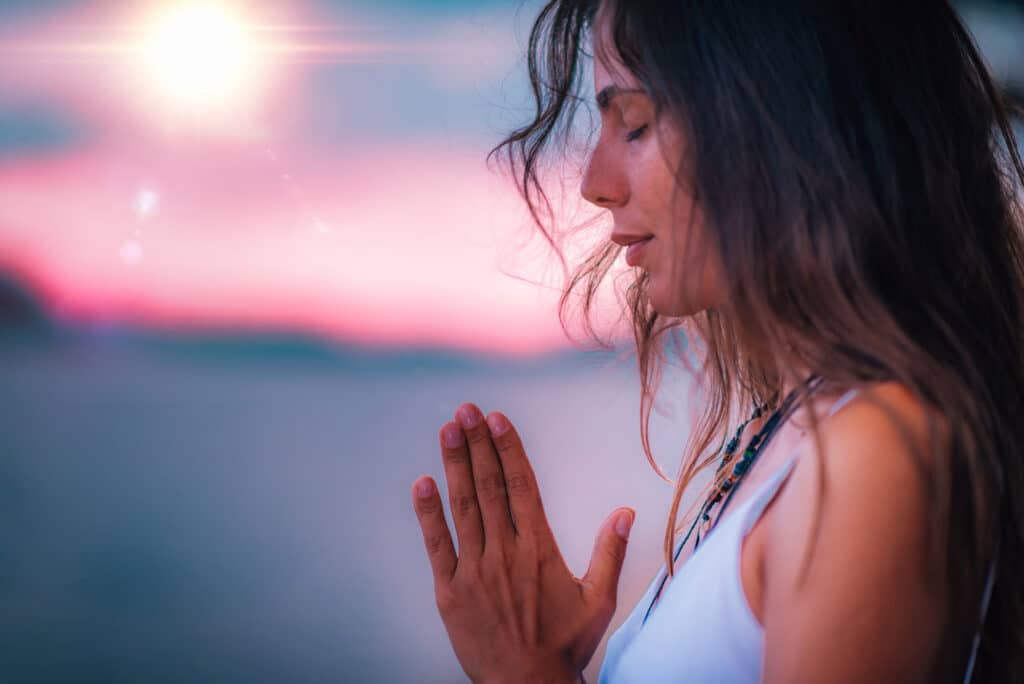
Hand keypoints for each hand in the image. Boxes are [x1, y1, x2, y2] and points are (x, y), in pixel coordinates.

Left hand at [411, 402, 634, 683]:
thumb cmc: (563, 645)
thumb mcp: (598, 600)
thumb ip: (609, 553)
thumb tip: (624, 513)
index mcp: (538, 549)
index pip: (521, 485)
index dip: (508, 449)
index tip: (498, 420)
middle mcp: (505, 552)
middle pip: (489, 486)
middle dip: (477, 444)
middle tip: (466, 410)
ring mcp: (475, 570)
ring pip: (463, 507)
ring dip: (455, 465)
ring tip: (448, 430)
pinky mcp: (451, 590)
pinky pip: (437, 545)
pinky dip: (429, 514)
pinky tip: (423, 484)